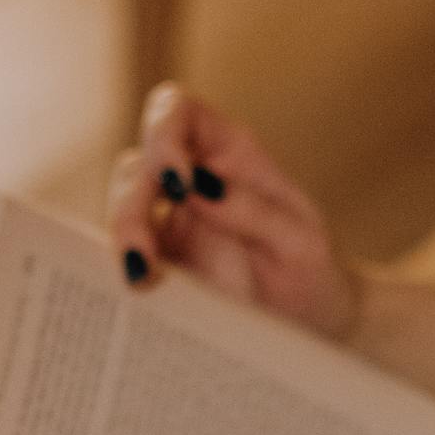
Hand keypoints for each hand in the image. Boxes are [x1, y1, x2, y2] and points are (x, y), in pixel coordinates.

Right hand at [105, 83, 358, 338]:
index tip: (177, 182)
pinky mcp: (160, 261)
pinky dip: (123, 268)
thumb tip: (200, 187)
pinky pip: (125, 254)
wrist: (309, 323)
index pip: (178, 111)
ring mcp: (170, 220)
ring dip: (123, 239)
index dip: (163, 133)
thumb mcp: (302, 243)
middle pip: (138, 166)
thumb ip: (255, 211)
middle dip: (132, 205)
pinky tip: (140, 292)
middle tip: (144, 253)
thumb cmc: (311, 272)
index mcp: (229, 153)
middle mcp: (191, 178)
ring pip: (122, 208)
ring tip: (142, 279)